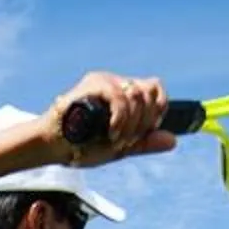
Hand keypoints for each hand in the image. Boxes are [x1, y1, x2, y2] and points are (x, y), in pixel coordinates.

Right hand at [43, 72, 176, 168]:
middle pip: (151, 92)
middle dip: (144, 122)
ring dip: (132, 125)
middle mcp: (116, 83)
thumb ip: (144, 143)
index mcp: (124, 95)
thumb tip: (173, 140)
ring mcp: (105, 81)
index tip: (145, 131)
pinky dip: (120, 119)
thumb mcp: (121, 147)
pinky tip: (111, 132)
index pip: (156, 89)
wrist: (56, 148)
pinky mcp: (94, 83)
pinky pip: (121, 98)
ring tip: (115, 139)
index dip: (159, 110)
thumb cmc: (82, 147)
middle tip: (126, 140)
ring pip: (139, 96)